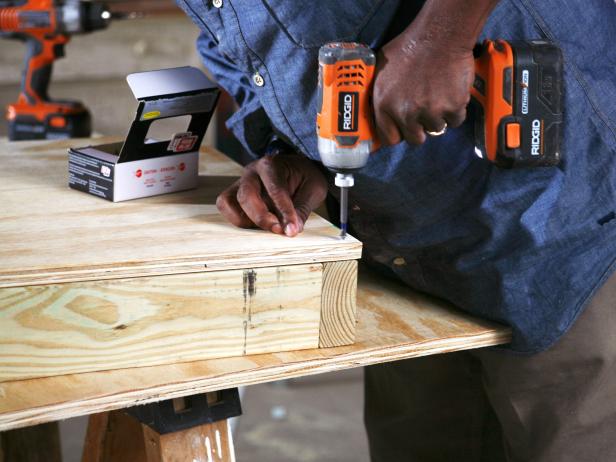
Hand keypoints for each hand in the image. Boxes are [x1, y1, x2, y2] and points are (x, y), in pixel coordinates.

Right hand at [216, 152, 327, 236]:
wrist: (296, 170)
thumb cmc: (304, 178)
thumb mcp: (313, 190)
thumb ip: (302, 209)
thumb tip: (291, 230)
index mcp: (271, 164)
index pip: (275, 189)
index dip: (284, 212)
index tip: (292, 230)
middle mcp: (251, 172)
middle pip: (246, 196)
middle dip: (262, 218)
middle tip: (279, 230)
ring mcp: (240, 183)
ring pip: (230, 203)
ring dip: (247, 220)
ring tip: (268, 227)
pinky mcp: (234, 195)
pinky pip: (226, 208)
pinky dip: (238, 220)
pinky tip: (257, 225)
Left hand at [373, 16, 475, 144]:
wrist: (439, 36)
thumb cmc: (409, 47)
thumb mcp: (381, 70)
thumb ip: (380, 95)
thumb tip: (379, 113)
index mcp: (384, 104)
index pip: (389, 138)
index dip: (399, 133)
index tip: (404, 130)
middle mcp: (405, 112)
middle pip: (415, 139)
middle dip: (420, 128)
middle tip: (424, 111)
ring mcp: (430, 112)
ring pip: (436, 129)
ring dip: (438, 116)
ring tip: (437, 93)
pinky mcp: (452, 107)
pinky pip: (455, 120)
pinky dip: (455, 109)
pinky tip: (450, 92)